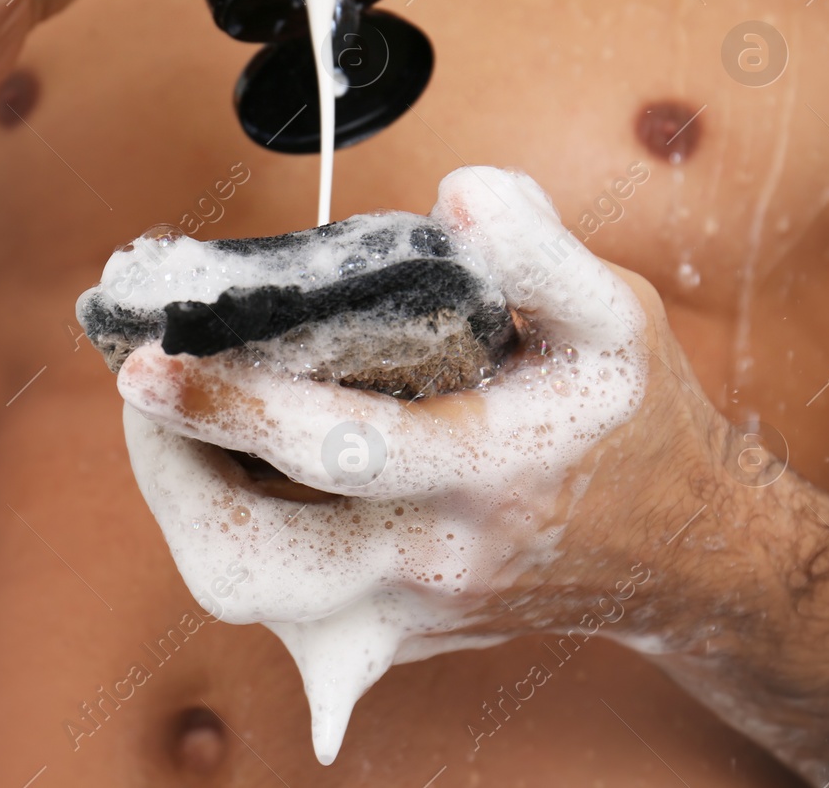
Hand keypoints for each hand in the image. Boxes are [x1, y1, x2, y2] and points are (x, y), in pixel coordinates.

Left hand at [115, 168, 731, 686]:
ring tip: (178, 420)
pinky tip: (232, 469)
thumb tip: (458, 193)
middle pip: (257, 561)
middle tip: (146, 384)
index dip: (230, 407)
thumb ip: (542, 251)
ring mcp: (406, 613)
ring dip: (188, 504)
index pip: (336, 452)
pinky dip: (234, 537)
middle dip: (171, 472)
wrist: (683, 552)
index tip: (145, 362)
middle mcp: (434, 561)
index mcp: (487, 474)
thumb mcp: (617, 316)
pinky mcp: (390, 636)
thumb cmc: (631, 421)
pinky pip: (277, 604)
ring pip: (251, 596)